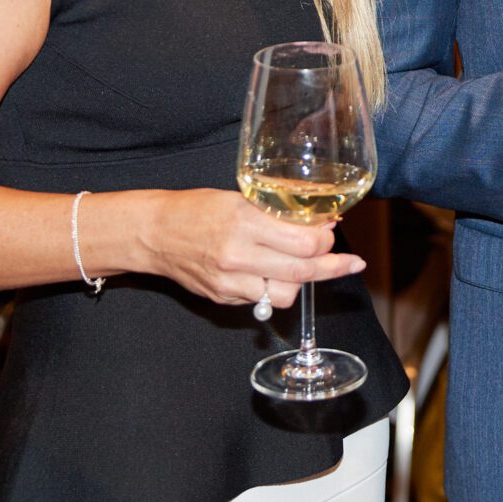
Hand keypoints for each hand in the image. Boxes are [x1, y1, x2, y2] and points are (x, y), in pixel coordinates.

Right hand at [134, 189, 365, 307]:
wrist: (155, 234)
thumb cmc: (197, 209)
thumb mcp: (240, 199)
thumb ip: (277, 214)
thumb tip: (319, 223)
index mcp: (245, 223)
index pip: (304, 243)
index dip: (327, 240)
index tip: (332, 232)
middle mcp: (239, 256)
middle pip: (303, 272)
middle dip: (332, 266)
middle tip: (347, 262)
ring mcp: (230, 282)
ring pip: (286, 295)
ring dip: (301, 283)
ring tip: (302, 267)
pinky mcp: (223, 298)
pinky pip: (263, 301)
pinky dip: (274, 289)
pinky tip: (274, 274)